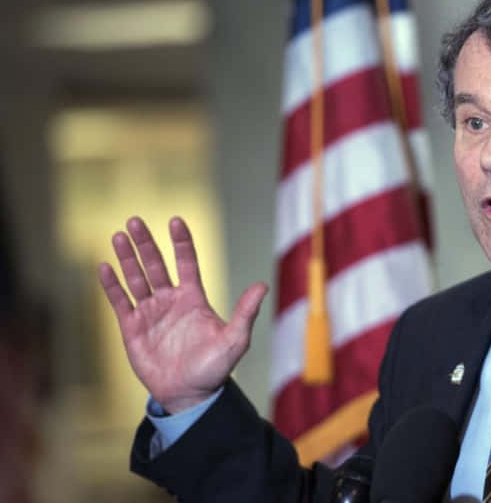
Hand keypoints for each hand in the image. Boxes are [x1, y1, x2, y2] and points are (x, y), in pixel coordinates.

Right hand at [99, 216, 267, 413]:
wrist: (190, 395)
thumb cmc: (214, 368)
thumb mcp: (234, 339)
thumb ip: (245, 312)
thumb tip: (263, 285)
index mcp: (194, 298)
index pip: (186, 262)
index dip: (181, 242)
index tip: (175, 220)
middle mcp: (170, 300)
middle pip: (156, 264)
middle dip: (146, 243)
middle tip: (134, 219)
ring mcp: (150, 313)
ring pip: (136, 278)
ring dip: (127, 258)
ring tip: (118, 235)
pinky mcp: (132, 329)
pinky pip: (120, 302)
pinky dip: (112, 285)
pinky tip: (104, 266)